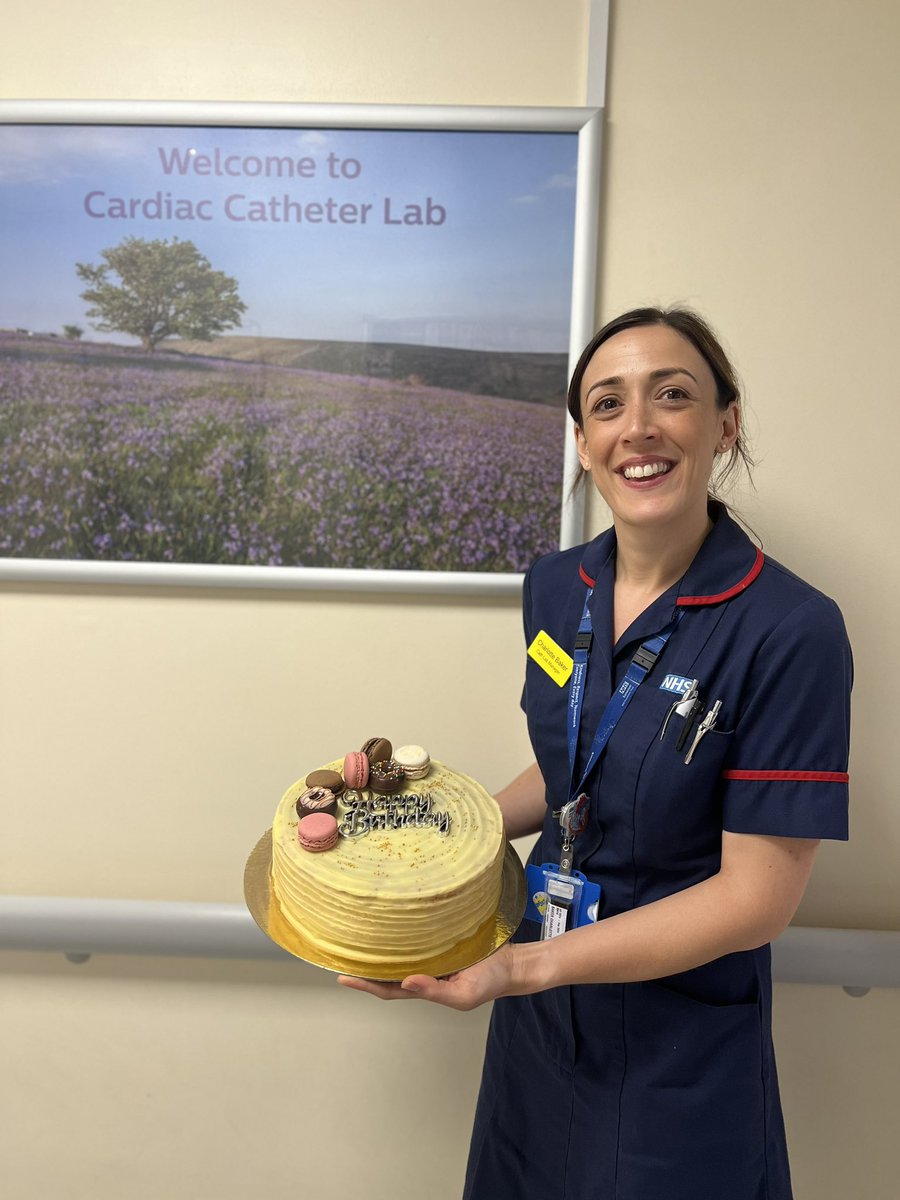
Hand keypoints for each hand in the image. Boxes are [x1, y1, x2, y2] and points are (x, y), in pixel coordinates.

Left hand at [337, 943, 518, 1010]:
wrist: (512, 962)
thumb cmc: (489, 982)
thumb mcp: (463, 994)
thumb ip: (434, 991)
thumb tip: (406, 982)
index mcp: (426, 987)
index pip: (388, 988)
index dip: (365, 984)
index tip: (343, 977)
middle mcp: (423, 970)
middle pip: (388, 970)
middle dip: (365, 965)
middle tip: (340, 952)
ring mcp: (431, 954)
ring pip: (399, 953)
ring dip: (380, 949)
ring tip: (357, 937)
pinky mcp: (441, 937)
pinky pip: (415, 936)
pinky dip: (400, 933)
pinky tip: (390, 922)